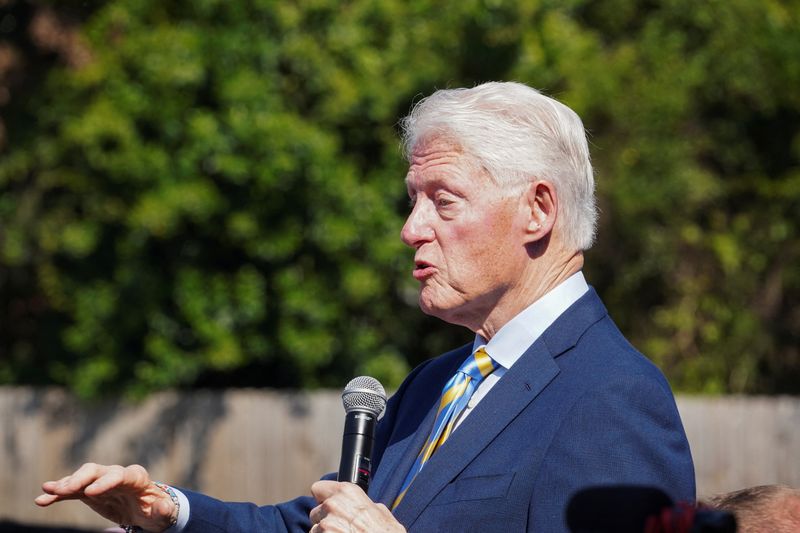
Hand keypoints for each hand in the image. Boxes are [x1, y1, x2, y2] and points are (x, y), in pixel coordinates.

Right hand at [35, 463, 175, 532]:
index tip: (91, 492)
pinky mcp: (89, 492)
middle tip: (65, 490)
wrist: (146, 510)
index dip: (106, 481)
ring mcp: (100, 482)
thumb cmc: (155, 509)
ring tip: (48, 490)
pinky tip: (42, 500)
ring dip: (64, 483)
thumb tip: (165, 505)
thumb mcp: (162, 512)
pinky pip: (72, 491)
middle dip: (81, 478)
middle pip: (97, 471)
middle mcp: (116, 475)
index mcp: (136, 478)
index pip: (121, 475)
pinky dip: (57, 495)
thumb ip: (164, 509)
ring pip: (81, 478)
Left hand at [309, 481, 404, 532]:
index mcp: (347, 492)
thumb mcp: (383, 514)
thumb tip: (364, 507)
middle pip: (315, 512)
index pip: (318, 489)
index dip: (323, 499)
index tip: (329, 506)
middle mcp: (332, 505)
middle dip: (325, 521)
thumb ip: (367, 505)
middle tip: (341, 530)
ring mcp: (325, 526)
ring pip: (315, 531)